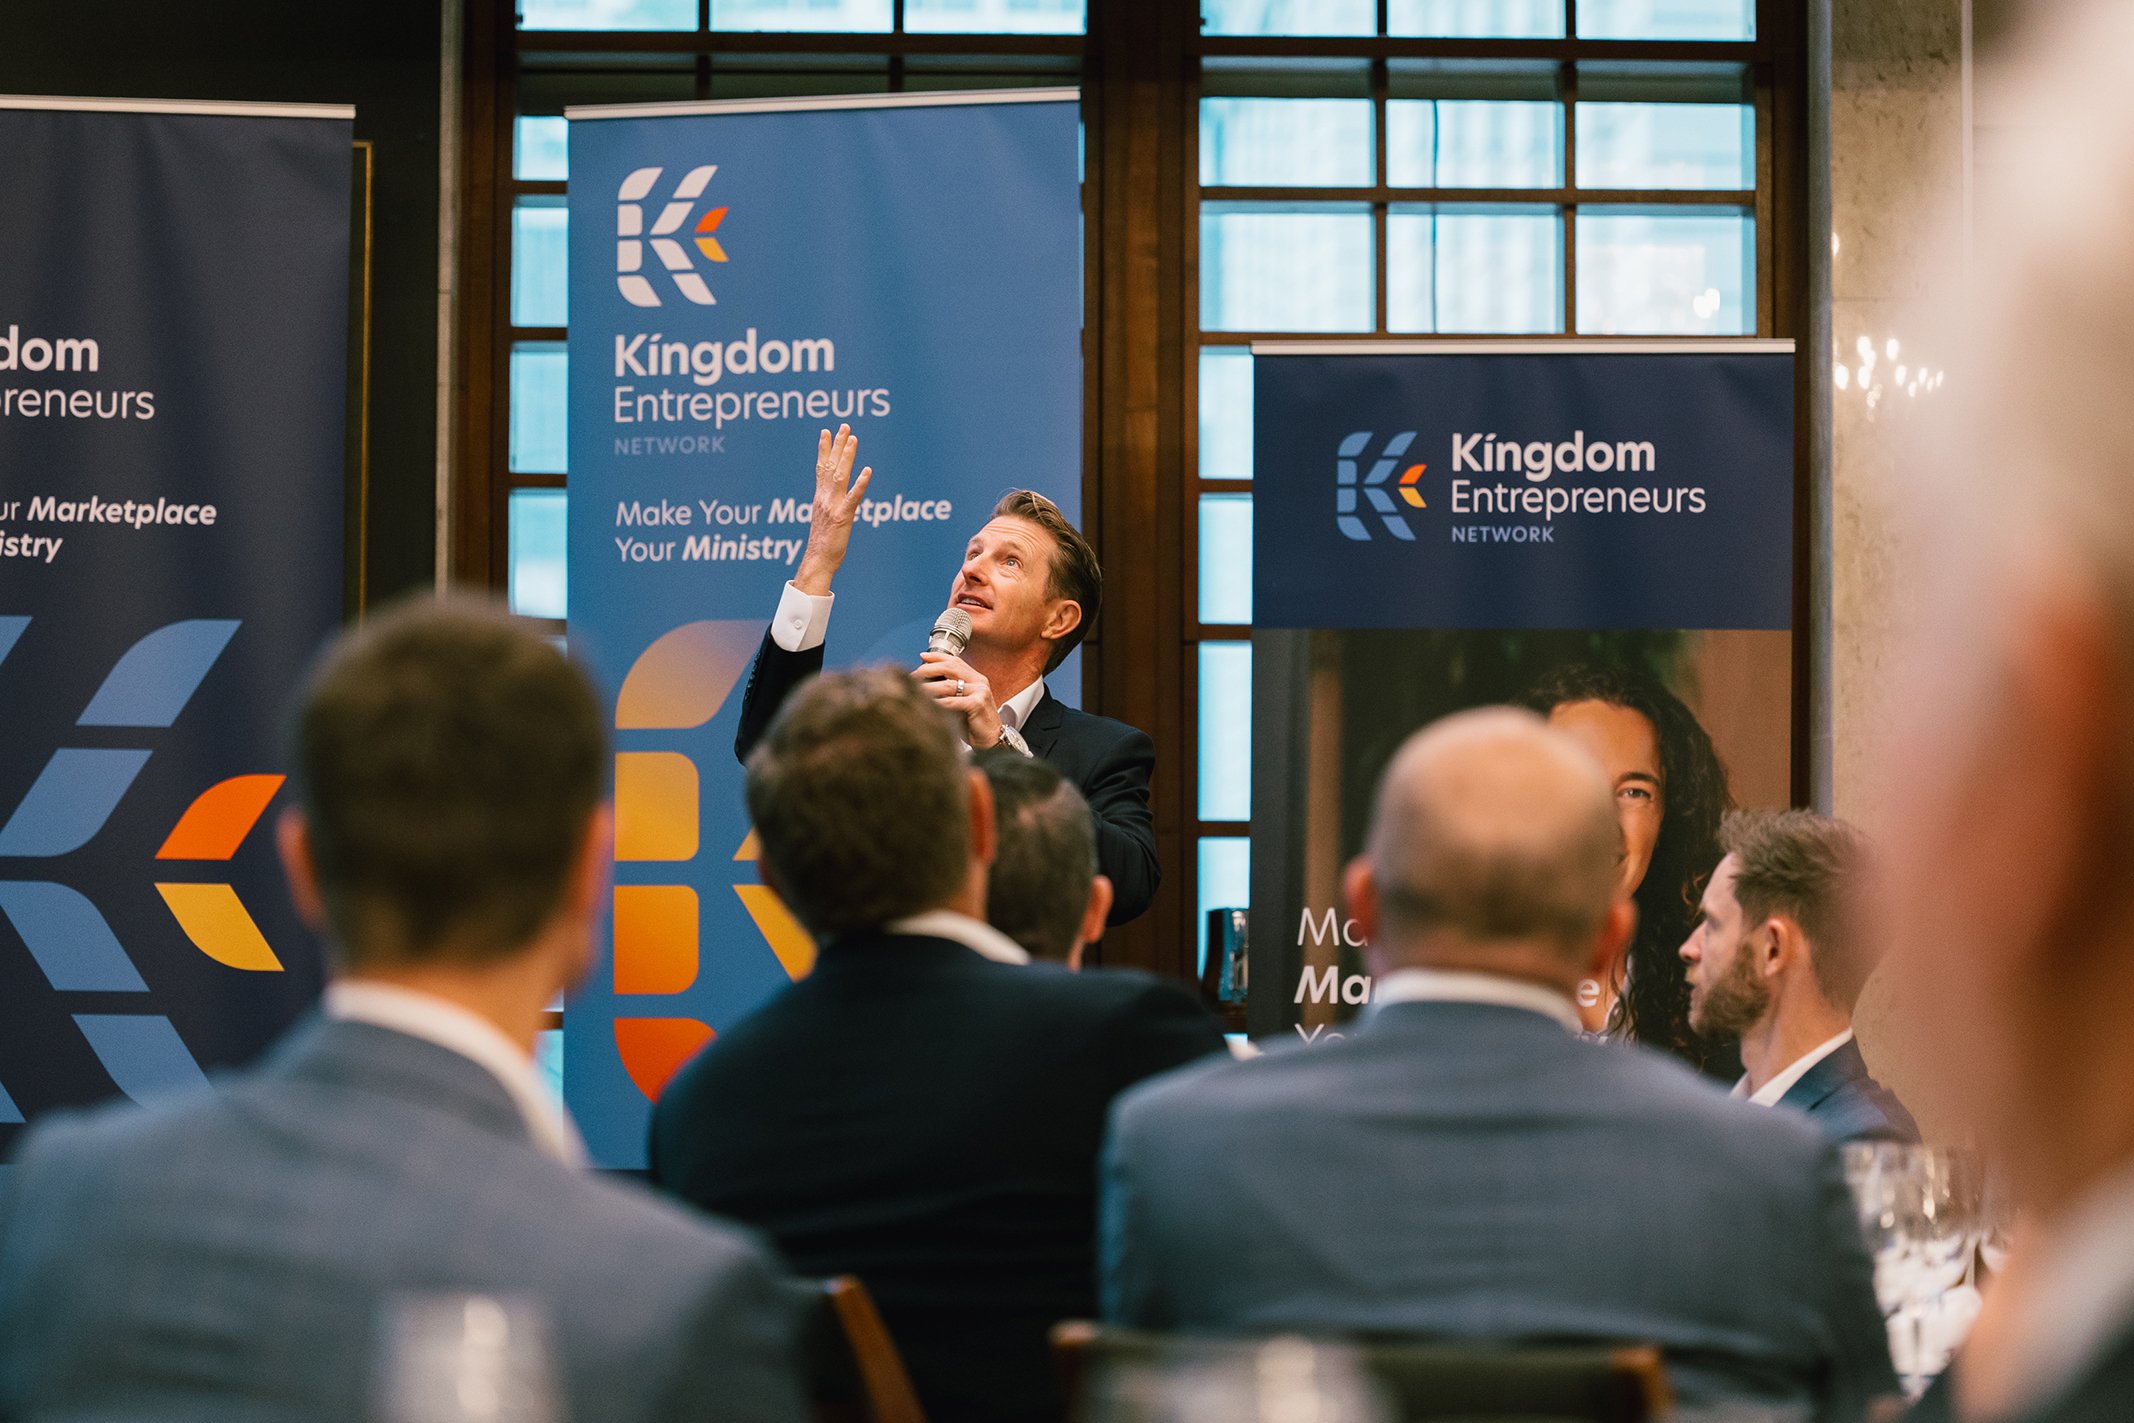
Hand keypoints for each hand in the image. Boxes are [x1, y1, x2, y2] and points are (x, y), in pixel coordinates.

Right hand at [792, 424, 872, 595]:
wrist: (817, 561)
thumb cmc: (823, 543)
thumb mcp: (825, 518)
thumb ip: (829, 505)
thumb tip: (832, 497)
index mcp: (820, 497)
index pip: (821, 467)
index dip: (824, 449)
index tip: (826, 431)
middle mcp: (824, 497)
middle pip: (831, 465)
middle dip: (837, 445)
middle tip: (844, 426)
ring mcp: (833, 506)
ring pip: (840, 475)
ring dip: (847, 456)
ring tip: (853, 439)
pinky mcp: (842, 517)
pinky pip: (853, 497)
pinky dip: (860, 484)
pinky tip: (867, 471)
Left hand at [914, 652, 1000, 746]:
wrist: (992, 739)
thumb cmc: (974, 722)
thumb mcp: (961, 702)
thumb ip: (949, 692)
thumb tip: (924, 684)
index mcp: (976, 678)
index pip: (955, 661)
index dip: (937, 657)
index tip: (922, 657)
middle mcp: (979, 681)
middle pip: (950, 667)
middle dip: (929, 669)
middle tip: (913, 675)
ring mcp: (980, 691)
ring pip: (948, 684)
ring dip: (928, 687)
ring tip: (915, 690)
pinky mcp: (978, 704)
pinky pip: (952, 701)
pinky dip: (937, 702)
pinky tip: (927, 704)